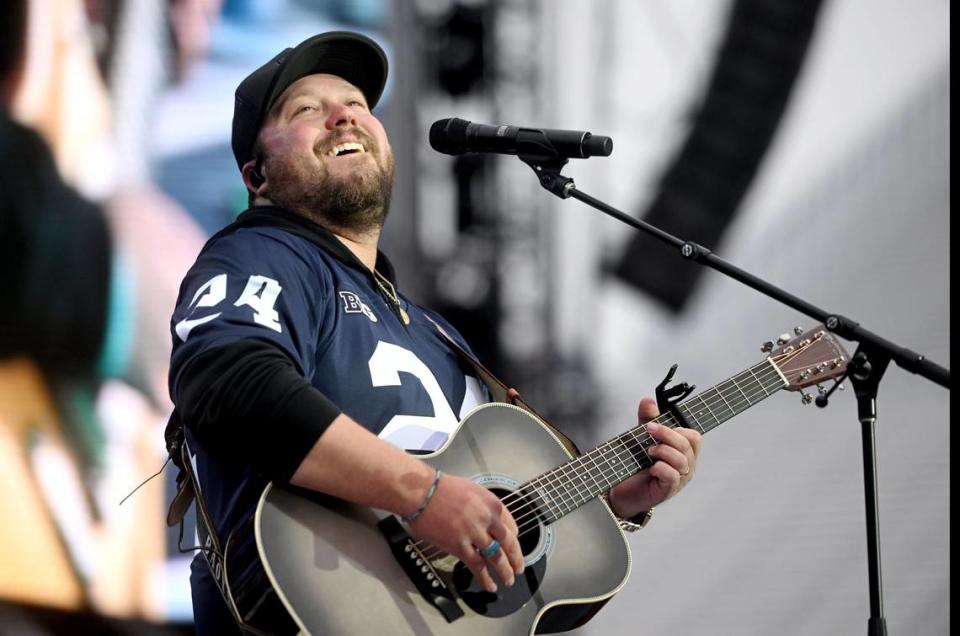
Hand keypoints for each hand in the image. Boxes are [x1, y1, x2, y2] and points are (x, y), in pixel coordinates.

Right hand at [408, 473, 524, 592]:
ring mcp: (474, 534)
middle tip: (519, 567)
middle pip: (508, 543)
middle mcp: (487, 519)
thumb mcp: (472, 490)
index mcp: (492, 504)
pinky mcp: (460, 546)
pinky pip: (477, 566)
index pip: (511, 526)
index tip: (514, 545)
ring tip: (508, 580)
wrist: (422, 492)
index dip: (514, 538)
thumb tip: (487, 522)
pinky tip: (490, 585)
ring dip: (504, 571)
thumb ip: (484, 507)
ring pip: (496, 557)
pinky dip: (485, 578)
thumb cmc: (441, 488)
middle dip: (516, 558)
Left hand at [609, 397, 701, 518]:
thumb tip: (648, 400)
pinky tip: (651, 467)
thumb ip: (647, 420)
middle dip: (667, 434)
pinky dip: (662, 468)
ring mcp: (680, 478)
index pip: (693, 436)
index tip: (655, 423)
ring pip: (682, 460)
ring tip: (648, 450)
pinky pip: (673, 476)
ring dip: (664, 451)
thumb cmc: (637, 465)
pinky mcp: (668, 490)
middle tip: (649, 429)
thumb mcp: (642, 438)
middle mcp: (686, 464)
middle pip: (688, 444)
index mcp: (683, 451)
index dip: (677, 428)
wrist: (623, 491)